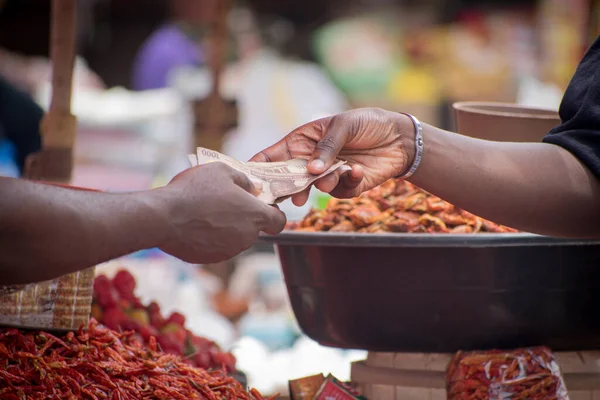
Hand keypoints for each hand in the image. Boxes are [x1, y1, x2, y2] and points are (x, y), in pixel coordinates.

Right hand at [151, 163, 285, 263]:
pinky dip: (212, 237)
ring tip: (206, 211)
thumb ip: (244, 180)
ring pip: (236, 237)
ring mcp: (229, 251)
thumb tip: (251, 188)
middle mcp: (247, 237)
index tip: (261, 205)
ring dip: (228, 227)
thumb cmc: (195, 191)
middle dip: (244, 217)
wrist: (163, 217)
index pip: (279, 222)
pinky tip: (196, 224)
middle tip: (225, 201)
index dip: (273, 213)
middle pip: (254, 228)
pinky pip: (218, 246)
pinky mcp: (212, 259)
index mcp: (255, 216)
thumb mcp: (223, 170)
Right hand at [251, 108, 415, 204]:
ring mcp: (327, 175)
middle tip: (290, 195)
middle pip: (289, 179)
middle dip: (287, 187)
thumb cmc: (367, 123)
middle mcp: (311, 161)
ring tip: (334, 174)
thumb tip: (311, 170)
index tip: (248, 179)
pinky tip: (356, 169)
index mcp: (302, 142)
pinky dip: (346, 182)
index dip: (259, 167)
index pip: (273, 156)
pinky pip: (338, 192)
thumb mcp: (343, 125)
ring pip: (313, 189)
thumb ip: (326, 146)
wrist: (399, 138)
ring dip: (322, 183)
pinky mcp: (345, 187)